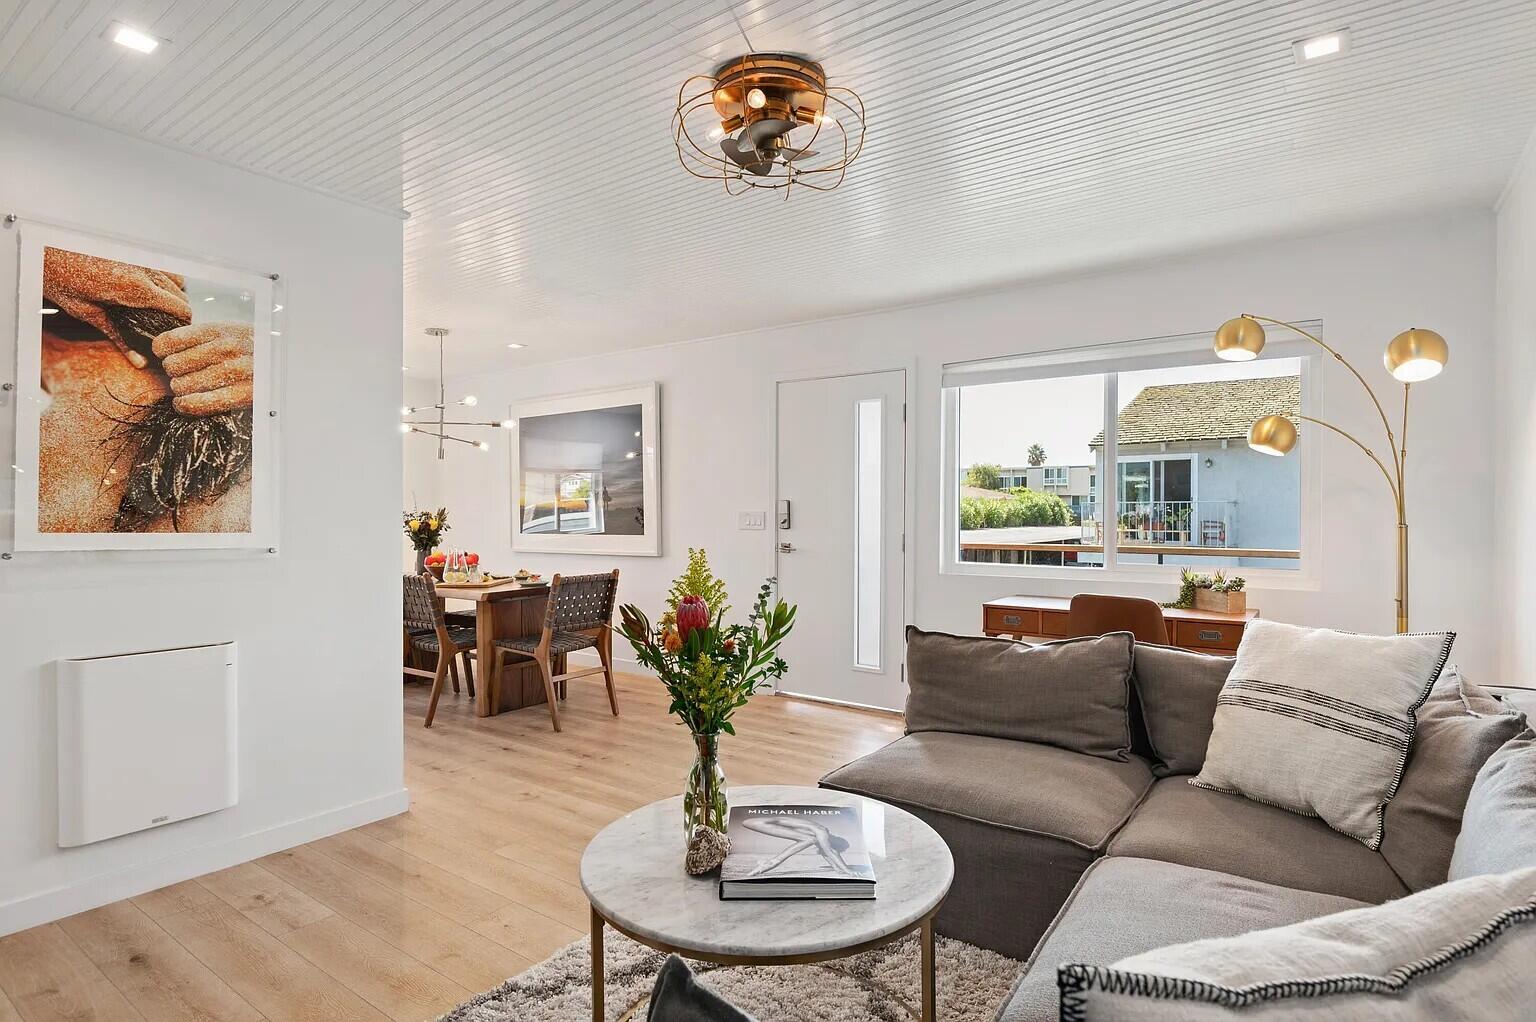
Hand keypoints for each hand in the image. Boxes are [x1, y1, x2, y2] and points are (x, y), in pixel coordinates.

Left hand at [42, 249, 189, 366]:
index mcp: (136, 289)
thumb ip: (118, 338)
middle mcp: (143, 271)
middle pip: (182, 295)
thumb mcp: (88, 314)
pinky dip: (164, 280)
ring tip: (161, 310)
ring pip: (177, 279)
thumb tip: (139, 362)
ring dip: (174, 294)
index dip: (184, 324)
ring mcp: (140, 259)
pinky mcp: (132, 252)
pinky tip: (149, 291)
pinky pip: (162, 267)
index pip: (180, 307)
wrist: (42, 248)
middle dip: (180, 312)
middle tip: (167, 328)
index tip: (177, 336)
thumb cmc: (59, 279)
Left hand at [152, 322, 253, 415]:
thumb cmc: (252, 349)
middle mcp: (228, 348)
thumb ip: (202, 337)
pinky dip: (186, 405)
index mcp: (220, 330)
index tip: (166, 354)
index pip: (170, 341)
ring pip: (182, 385)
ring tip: (188, 388)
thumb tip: (161, 348)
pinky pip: (199, 403)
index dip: (161, 351)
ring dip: (180, 390)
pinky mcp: (243, 394)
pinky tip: (184, 403)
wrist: (284, 361)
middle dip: (173, 372)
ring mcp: (236, 371)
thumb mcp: (230, 331)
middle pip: (173, 365)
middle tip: (182, 374)